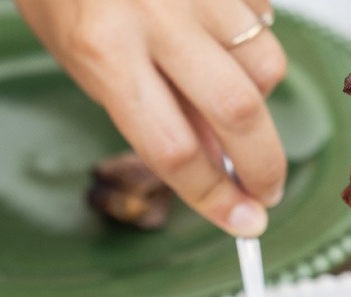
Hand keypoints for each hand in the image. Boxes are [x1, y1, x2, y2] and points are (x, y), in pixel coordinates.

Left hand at [14, 0, 288, 236]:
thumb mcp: (83, 59)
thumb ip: (147, 109)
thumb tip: (211, 161)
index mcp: (104, 50)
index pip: (173, 150)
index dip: (215, 198)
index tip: (242, 222)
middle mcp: (156, 17)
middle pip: (238, 113)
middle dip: (265, 167)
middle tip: (267, 191)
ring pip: (265, 65)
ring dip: (260, 101)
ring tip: (235, 103)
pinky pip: (262, 20)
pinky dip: (252, 47)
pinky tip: (222, 45)